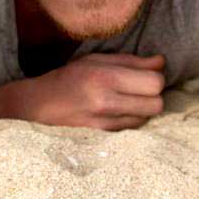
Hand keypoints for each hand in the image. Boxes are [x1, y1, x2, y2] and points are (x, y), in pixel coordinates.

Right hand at [0, 53, 165, 129]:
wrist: (37, 107)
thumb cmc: (68, 78)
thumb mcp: (95, 60)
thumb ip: (130, 61)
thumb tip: (161, 62)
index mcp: (105, 77)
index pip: (154, 83)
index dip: (155, 78)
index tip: (146, 76)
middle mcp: (106, 102)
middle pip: (156, 104)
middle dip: (152, 96)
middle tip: (139, 90)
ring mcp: (104, 124)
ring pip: (146, 119)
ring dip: (142, 110)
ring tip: (125, 101)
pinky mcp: (103, 139)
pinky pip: (132, 130)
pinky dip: (130, 121)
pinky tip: (117, 113)